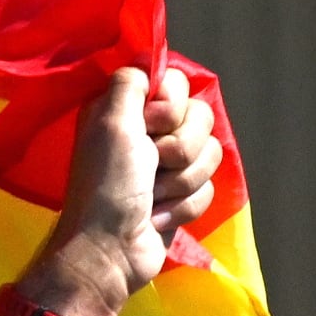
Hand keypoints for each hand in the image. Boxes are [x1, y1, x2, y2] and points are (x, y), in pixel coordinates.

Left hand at [20, 64, 224, 315]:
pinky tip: (155, 218)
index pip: (177, 82)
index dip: (172, 105)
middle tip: (151, 164)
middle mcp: (147, 132)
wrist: (109, 251)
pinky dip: (182, 206)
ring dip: (181, 180)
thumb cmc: (106, 187)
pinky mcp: (180, 196)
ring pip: (210, 153)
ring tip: (150, 196)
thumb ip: (130, 83)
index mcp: (127, 109)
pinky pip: (208, 187)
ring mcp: (166, 165)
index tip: (151, 124)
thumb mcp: (110, 123)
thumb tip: (150, 64)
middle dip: (181, 147)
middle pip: (201, 117)